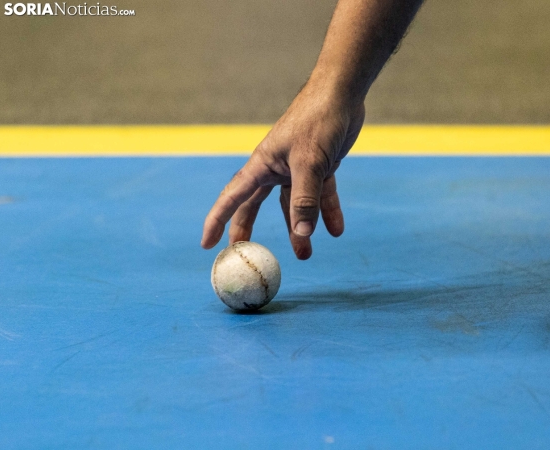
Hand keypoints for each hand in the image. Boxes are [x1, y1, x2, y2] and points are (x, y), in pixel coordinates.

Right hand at [201, 81, 365, 258]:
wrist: (343, 94)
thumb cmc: (317, 121)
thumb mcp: (310, 163)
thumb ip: (305, 200)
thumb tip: (301, 234)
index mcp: (262, 164)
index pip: (232, 197)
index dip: (217, 221)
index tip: (206, 244)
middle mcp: (276, 168)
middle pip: (257, 205)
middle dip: (251, 229)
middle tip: (249, 256)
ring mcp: (298, 168)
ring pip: (295, 206)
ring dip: (300, 229)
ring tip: (305, 255)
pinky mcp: (320, 166)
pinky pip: (321, 195)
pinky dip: (328, 212)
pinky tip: (336, 230)